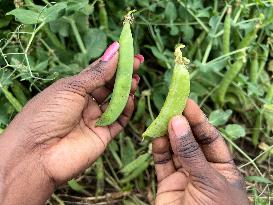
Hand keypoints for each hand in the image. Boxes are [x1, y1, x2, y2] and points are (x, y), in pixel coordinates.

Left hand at [0, 42, 142, 204]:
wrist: (36, 154)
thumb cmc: (46, 114)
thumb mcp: (71, 88)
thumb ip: (97, 73)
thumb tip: (114, 51)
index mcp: (74, 89)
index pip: (98, 72)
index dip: (113, 62)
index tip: (128, 52)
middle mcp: (85, 104)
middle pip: (109, 86)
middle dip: (123, 74)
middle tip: (138, 63)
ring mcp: (94, 120)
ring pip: (116, 103)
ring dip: (127, 90)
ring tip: (136, 80)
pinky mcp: (103, 135)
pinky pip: (119, 121)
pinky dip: (127, 110)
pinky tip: (131, 99)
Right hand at [152, 99, 248, 204]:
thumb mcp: (207, 179)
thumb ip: (190, 151)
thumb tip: (177, 121)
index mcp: (222, 167)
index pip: (209, 137)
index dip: (198, 119)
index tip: (186, 102)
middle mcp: (202, 169)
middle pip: (190, 141)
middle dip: (180, 123)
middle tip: (169, 105)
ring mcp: (184, 176)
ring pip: (174, 150)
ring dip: (166, 134)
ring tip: (160, 118)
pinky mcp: (167, 184)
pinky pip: (162, 162)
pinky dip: (157, 149)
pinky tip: (154, 136)